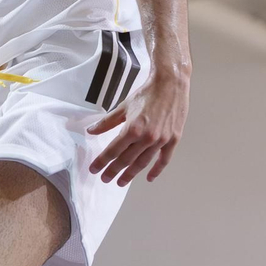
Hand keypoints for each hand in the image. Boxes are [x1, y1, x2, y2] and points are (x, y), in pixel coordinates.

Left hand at [87, 69, 188, 185]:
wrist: (170, 84)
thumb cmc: (147, 93)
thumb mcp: (124, 107)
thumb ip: (107, 122)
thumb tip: (91, 131)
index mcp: (132, 128)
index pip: (113, 150)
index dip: (102, 161)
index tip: (94, 169)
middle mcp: (146, 137)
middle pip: (126, 160)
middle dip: (114, 170)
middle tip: (105, 179)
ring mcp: (161, 140)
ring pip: (143, 162)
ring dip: (131, 174)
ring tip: (121, 182)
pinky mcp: (173, 140)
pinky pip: (163, 160)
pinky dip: (156, 170)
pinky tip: (148, 178)